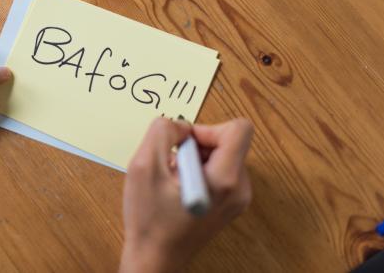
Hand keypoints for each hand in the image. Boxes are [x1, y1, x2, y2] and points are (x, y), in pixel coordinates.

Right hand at [120, 117, 253, 272]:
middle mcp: (239, 189)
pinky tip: (177, 190)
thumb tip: (180, 125)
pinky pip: (218, 172)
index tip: (183, 143)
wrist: (154, 260)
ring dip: (194, 159)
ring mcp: (236, 199)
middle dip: (196, 145)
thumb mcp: (144, 165)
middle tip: (171, 166)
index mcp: (225, 179)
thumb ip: (162, 131)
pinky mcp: (229, 205)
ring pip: (221, 156)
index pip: (239, 128)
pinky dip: (196, 172)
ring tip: (172, 181)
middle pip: (227, 142)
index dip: (207, 127)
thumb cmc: (149, 219)